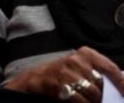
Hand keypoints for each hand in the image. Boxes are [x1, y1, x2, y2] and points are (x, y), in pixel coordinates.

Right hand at [5, 46, 123, 101]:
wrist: (36, 78)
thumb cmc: (64, 74)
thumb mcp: (81, 67)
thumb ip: (98, 72)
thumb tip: (121, 86)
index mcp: (86, 53)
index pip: (111, 68)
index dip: (122, 83)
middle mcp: (76, 60)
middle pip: (101, 85)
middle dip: (102, 96)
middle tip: (99, 100)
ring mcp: (66, 72)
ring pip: (92, 93)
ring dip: (92, 101)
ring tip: (88, 101)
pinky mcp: (59, 84)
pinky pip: (80, 100)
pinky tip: (77, 102)